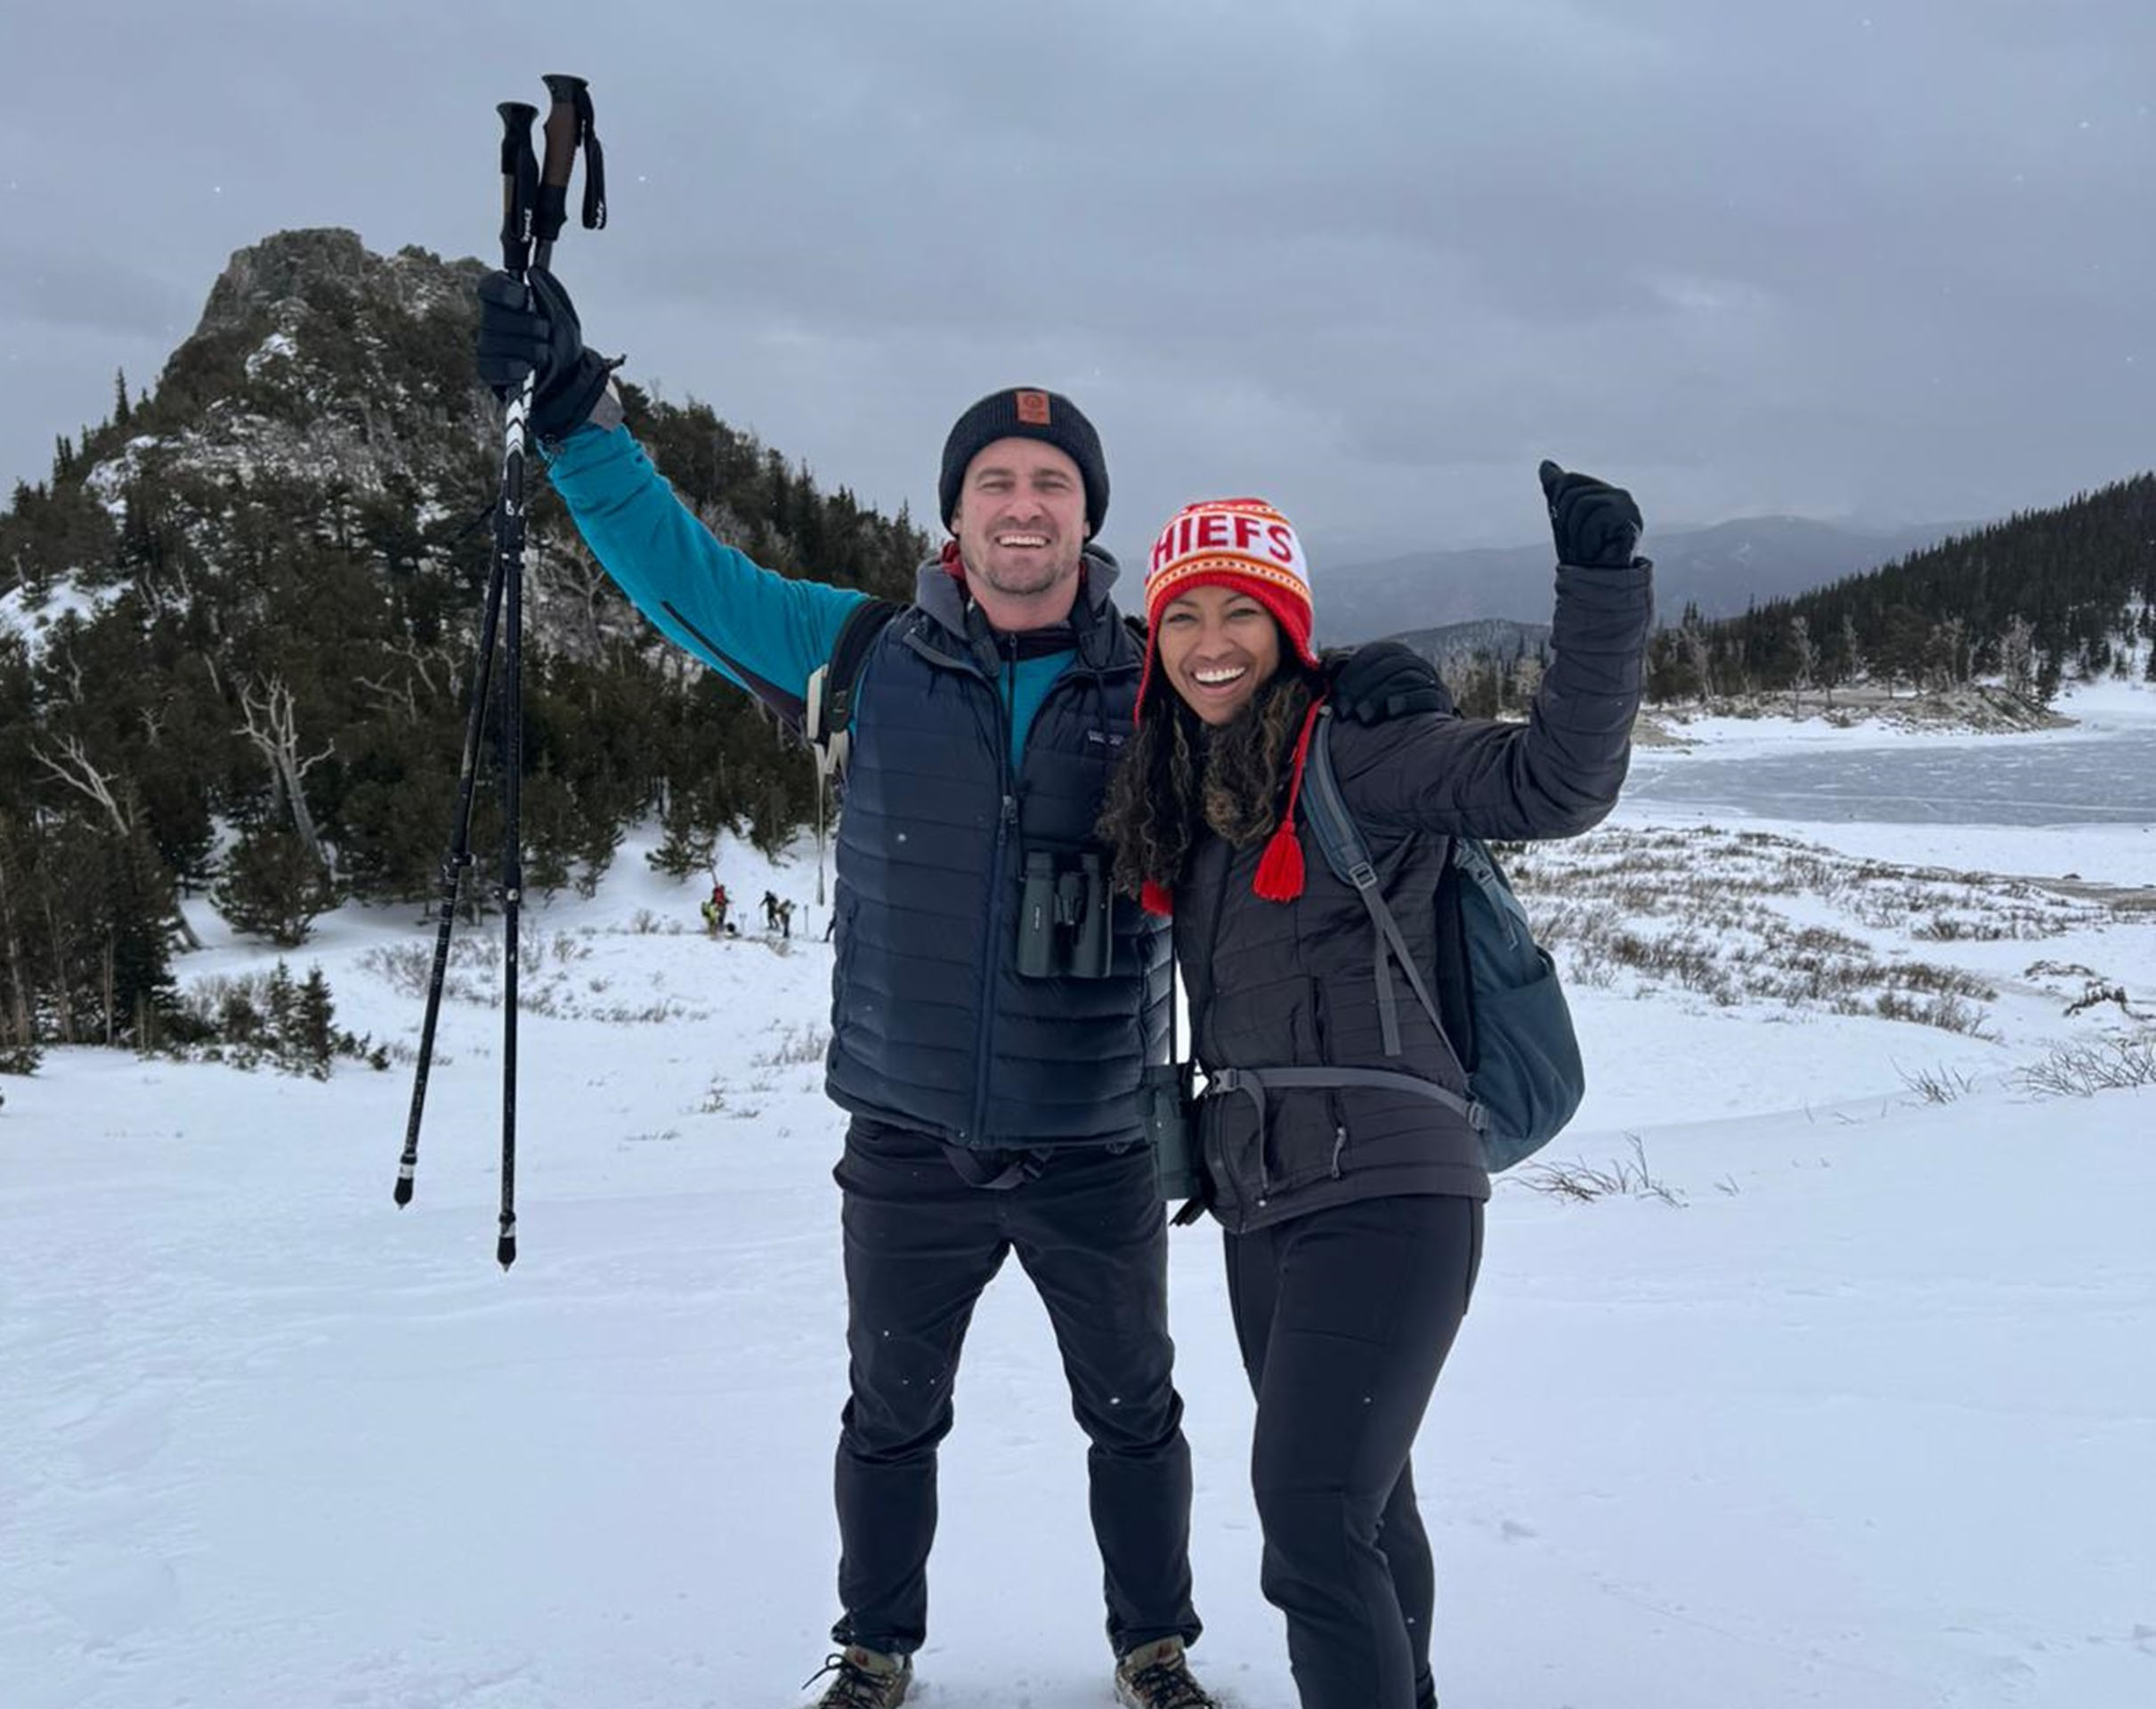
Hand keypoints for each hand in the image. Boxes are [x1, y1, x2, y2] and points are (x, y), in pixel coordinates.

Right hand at [475, 266, 614, 441]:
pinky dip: (514, 369)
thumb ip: (550, 293)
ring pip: (495, 342)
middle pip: (493, 315)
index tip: (524, 297)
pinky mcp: (488, 370)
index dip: (505, 291)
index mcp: (507, 300)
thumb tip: (534, 272)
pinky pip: (493, 367)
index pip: (490, 286)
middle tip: (545, 333)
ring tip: (543, 354)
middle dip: (527, 326)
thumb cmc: (562, 344)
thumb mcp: (565, 317)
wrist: (567, 381)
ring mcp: (487, 345)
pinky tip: (528, 370)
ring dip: (528, 349)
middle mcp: (492, 320)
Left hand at [1325, 641, 1454, 723]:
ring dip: (1381, 695)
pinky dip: (1408, 700)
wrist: (1413, 736)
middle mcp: (1417, 663)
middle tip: (1345, 711)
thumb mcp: (1360, 688)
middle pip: (1391, 664)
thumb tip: (1326, 665)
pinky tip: (1391, 709)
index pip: (1377, 652)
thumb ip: (1344, 673)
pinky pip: (1428, 694)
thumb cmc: (1377, 707)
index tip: (1335, 691)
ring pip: (1407, 677)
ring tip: (1363, 716)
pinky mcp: (1440, 699)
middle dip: (1364, 686)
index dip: (1354, 669)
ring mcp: (1431, 680)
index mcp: (1398, 654)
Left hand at [1538, 460, 1642, 567]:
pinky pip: (1594, 519)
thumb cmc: (1584, 555)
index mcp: (1603, 492)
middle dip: (1565, 523)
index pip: (1568, 480)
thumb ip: (1557, 492)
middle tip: (1579, 544)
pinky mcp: (1631, 521)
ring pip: (1581, 504)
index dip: (1558, 504)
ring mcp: (1627, 507)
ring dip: (1576, 535)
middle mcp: (1618, 495)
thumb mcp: (1564, 520)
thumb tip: (1545, 464)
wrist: (1601, 585)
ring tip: (1590, 549)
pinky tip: (1600, 551)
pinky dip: (1588, 541)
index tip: (1566, 530)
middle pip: (1571, 491)